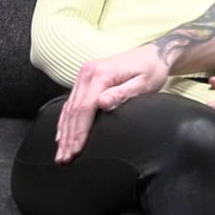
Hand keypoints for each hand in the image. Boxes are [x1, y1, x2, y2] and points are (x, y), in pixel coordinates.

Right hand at [52, 46, 168, 162]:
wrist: (153, 54)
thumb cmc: (152, 70)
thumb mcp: (143, 83)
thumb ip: (122, 94)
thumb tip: (102, 103)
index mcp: (100, 73)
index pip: (84, 107)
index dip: (79, 132)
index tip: (76, 151)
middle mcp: (87, 73)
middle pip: (73, 110)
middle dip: (68, 137)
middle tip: (64, 159)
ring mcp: (84, 75)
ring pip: (69, 108)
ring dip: (64, 133)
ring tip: (60, 154)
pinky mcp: (85, 80)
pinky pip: (71, 103)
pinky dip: (65, 121)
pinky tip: (61, 136)